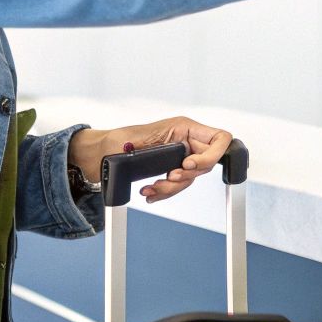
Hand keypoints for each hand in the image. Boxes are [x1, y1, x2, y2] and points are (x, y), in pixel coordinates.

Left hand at [67, 116, 232, 202]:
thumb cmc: (114, 141)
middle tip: (168, 178)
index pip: (219, 139)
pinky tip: (150, 193)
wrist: (101, 154)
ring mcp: (181, 155)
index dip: (211, 155)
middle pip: (206, 163)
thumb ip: (155, 150)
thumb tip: (174, 162)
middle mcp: (186, 140)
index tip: (187, 165)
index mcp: (183, 127)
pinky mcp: (173, 168)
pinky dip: (166, 192)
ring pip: (191, 177)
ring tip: (152, 189)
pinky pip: (179, 185)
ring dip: (172, 188)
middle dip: (186, 176)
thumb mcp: (134, 141)